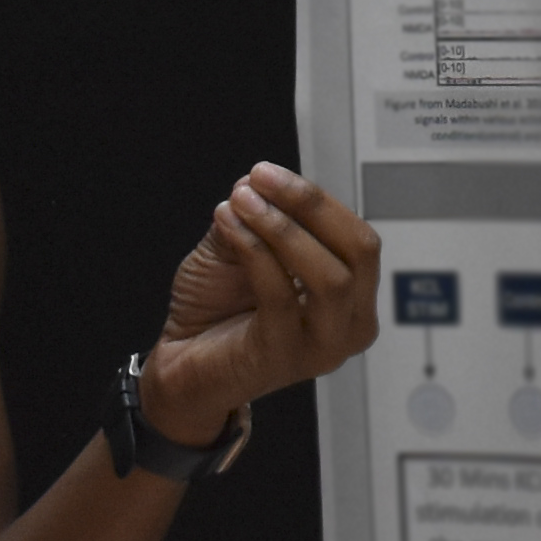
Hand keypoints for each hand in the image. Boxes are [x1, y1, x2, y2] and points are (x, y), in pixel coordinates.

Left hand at [136, 165, 383, 444]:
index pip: (358, 239)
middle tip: (263, 179)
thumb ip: (257, 219)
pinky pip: (280, 295)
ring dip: (284, 229)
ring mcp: (323, 347)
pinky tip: (228, 225)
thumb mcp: (241, 250)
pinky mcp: (285, 357)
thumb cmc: (217, 311)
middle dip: (311, 206)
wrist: (181, 366)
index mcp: (353, 299)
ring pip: (330, 277)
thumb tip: (259, 183)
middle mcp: (349, 326)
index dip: (319, 200)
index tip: (271, 174)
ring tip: (243, 202)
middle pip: (359, 252)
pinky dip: (254, 251)